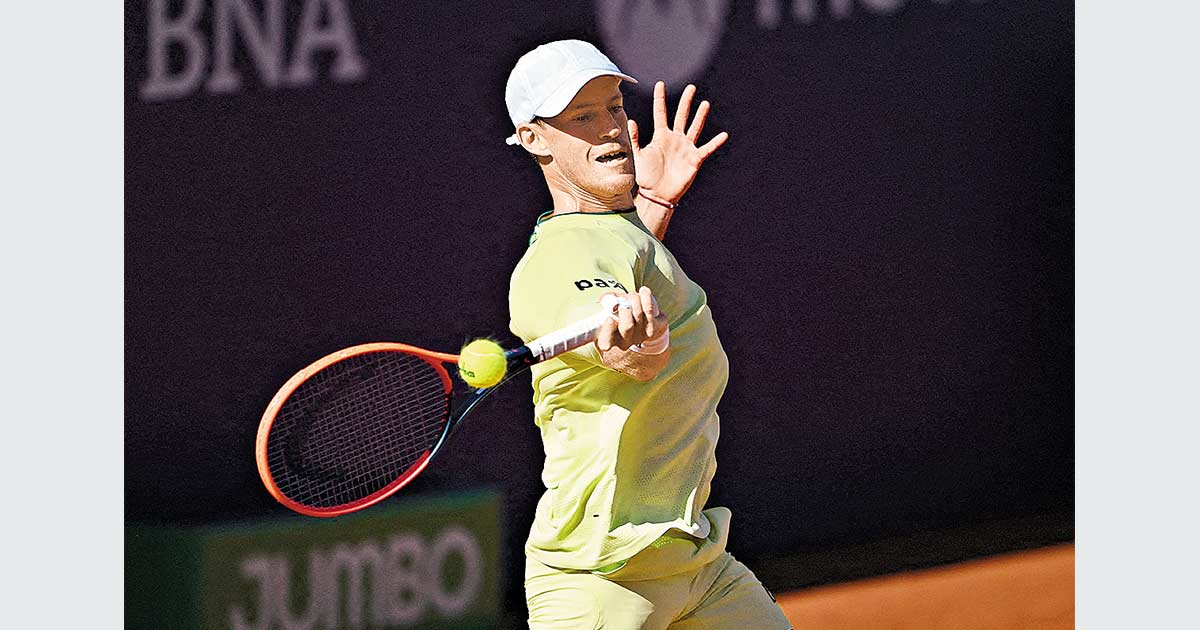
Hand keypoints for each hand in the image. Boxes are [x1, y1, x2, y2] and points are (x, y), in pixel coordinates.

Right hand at [596, 287, 668, 351]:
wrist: (640, 317)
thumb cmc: (619, 310)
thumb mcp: (608, 305)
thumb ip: (607, 301)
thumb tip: (614, 303)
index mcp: (608, 340)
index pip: (605, 342)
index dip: (608, 331)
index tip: (609, 318)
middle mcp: (624, 342)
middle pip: (627, 326)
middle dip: (625, 308)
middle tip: (623, 302)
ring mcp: (640, 337)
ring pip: (638, 314)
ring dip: (634, 299)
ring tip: (632, 297)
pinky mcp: (652, 329)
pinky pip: (649, 310)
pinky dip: (646, 297)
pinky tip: (643, 291)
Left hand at [628, 81, 729, 204]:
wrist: (657, 195)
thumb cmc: (646, 177)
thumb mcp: (638, 157)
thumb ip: (636, 139)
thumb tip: (631, 121)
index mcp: (660, 136)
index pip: (660, 113)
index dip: (659, 99)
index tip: (660, 84)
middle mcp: (674, 139)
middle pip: (681, 116)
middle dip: (686, 102)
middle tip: (691, 87)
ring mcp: (685, 148)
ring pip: (695, 128)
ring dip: (700, 116)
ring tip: (705, 103)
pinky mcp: (694, 159)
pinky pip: (707, 149)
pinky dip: (715, 142)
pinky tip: (723, 135)